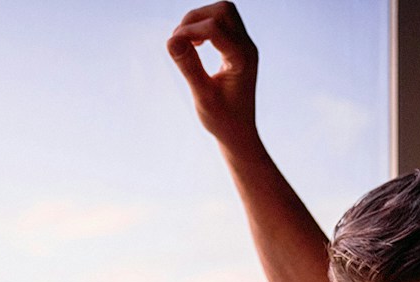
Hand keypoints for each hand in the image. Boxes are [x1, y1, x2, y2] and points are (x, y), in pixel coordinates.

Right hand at [167, 2, 258, 147]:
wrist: (238, 132)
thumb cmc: (222, 120)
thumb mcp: (202, 96)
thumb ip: (189, 66)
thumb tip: (171, 40)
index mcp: (242, 59)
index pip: (215, 28)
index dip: (189, 31)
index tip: (172, 46)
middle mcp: (248, 47)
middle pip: (223, 10)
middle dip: (196, 18)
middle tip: (179, 39)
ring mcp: (245, 45)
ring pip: (224, 12)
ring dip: (200, 19)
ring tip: (185, 41)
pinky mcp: (238, 47)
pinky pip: (223, 22)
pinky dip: (205, 25)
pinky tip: (194, 44)